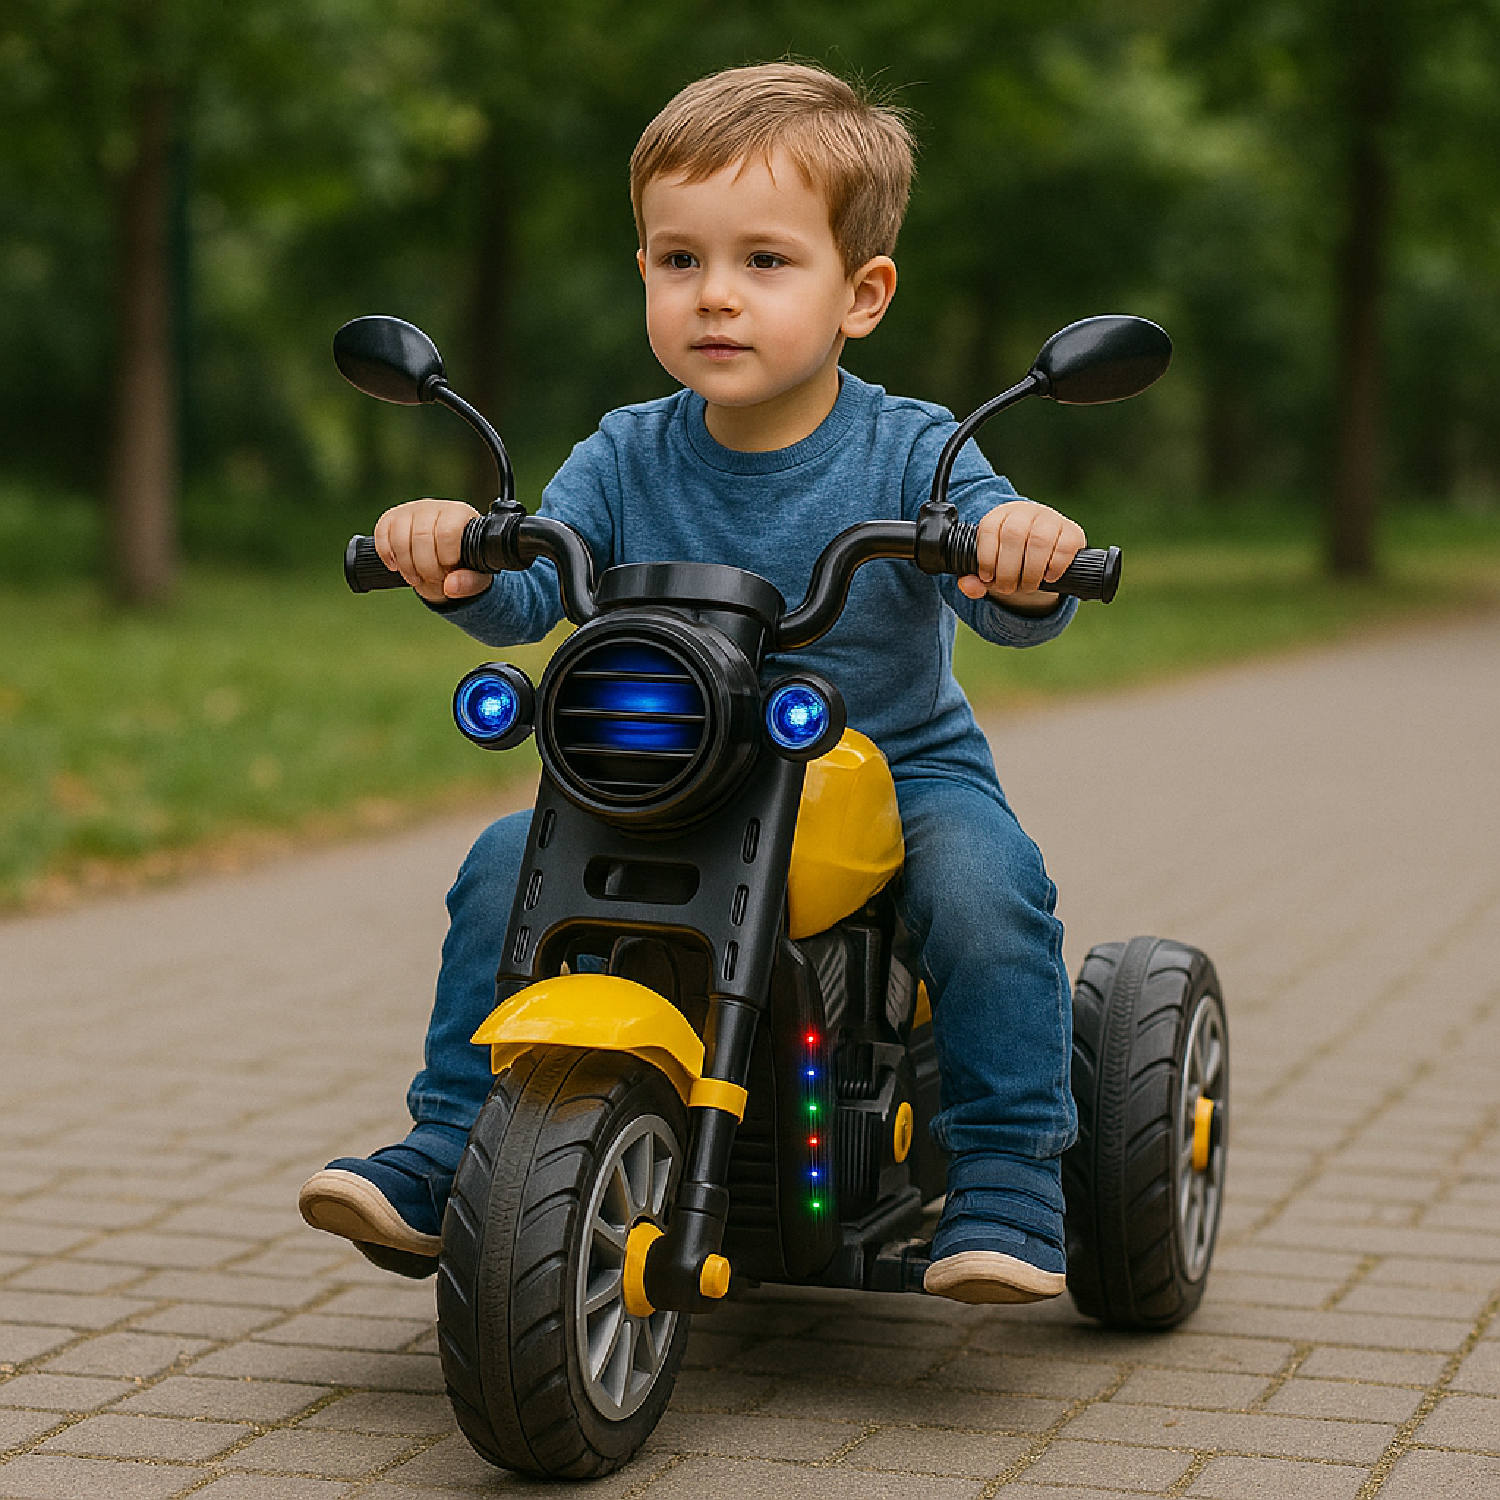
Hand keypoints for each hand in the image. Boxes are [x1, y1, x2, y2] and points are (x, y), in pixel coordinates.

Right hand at [373, 499, 488, 603]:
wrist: (446, 553)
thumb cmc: (464, 562)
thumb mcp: (476, 575)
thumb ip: (470, 582)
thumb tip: (450, 586)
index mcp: (460, 515)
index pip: (447, 532)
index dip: (445, 559)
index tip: (448, 572)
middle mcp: (435, 507)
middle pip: (422, 536)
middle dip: (426, 567)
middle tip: (433, 579)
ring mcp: (412, 510)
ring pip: (400, 536)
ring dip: (406, 565)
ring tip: (417, 578)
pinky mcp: (392, 517)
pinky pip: (381, 533)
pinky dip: (386, 554)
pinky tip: (397, 566)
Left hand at [956, 500, 1085, 613]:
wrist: (1045, 550)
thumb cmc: (1011, 558)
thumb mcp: (990, 567)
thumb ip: (974, 579)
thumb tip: (968, 586)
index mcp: (1000, 515)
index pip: (989, 528)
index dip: (986, 556)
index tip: (987, 577)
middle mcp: (1025, 512)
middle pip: (1013, 535)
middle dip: (1008, 569)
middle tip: (1007, 588)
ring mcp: (1050, 519)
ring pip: (1039, 540)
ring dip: (1031, 571)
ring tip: (1027, 587)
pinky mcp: (1071, 531)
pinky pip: (1064, 546)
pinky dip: (1055, 566)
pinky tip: (1048, 577)